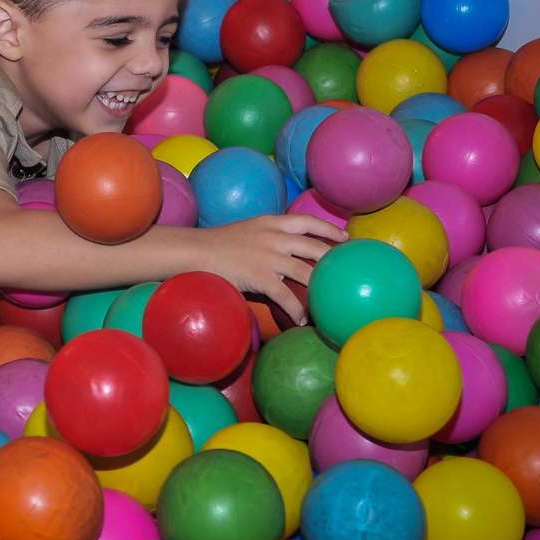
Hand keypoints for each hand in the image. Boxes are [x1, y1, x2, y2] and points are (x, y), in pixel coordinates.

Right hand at [197, 215, 347, 324]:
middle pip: (314, 245)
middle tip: (347, 268)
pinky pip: (285, 295)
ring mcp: (267, 256)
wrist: (193, 250)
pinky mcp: (259, 276)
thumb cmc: (215, 244)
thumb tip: (280, 250)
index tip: (344, 236)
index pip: (306, 221)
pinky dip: (296, 309)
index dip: (328, 229)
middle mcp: (273, 236)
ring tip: (331, 298)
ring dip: (321, 286)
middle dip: (334, 257)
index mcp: (269, 222)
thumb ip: (264, 237)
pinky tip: (303, 318)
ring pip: (306, 271)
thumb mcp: (245, 231)